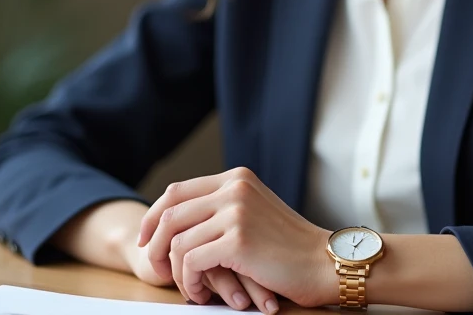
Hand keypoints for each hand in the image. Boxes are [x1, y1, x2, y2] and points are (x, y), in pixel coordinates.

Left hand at [138, 167, 336, 309]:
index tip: (147, 240)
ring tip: (190, 288)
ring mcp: (235, 212)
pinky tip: (201, 293)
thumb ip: (226, 208)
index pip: (177, 191)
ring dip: (176, 271)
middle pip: (169, 213)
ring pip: (177, 241)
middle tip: (156, 269)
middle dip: (154, 245)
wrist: (325, 262)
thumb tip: (179, 223)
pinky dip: (190, 281)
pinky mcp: (237, 240)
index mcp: (236, 179)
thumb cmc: (292, 247)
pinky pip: (191, 261)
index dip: (154, 217)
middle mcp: (233, 189)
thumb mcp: (257, 213)